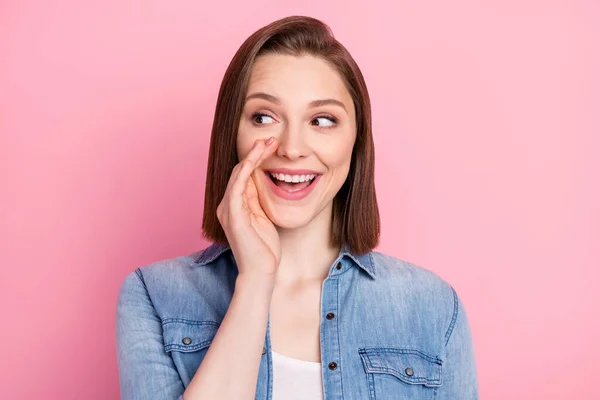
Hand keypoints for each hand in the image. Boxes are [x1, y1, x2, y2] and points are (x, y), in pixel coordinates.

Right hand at [216, 137, 279, 279]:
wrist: (260, 272)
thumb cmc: (264, 249)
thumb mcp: (263, 218)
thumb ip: (258, 200)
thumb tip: (261, 181)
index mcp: (234, 206)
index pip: (243, 175)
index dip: (255, 158)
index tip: (270, 145)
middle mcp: (227, 206)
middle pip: (238, 171)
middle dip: (255, 153)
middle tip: (270, 138)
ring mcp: (228, 210)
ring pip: (237, 175)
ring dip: (252, 157)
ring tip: (266, 143)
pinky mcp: (233, 216)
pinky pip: (237, 188)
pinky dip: (245, 171)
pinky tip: (255, 159)